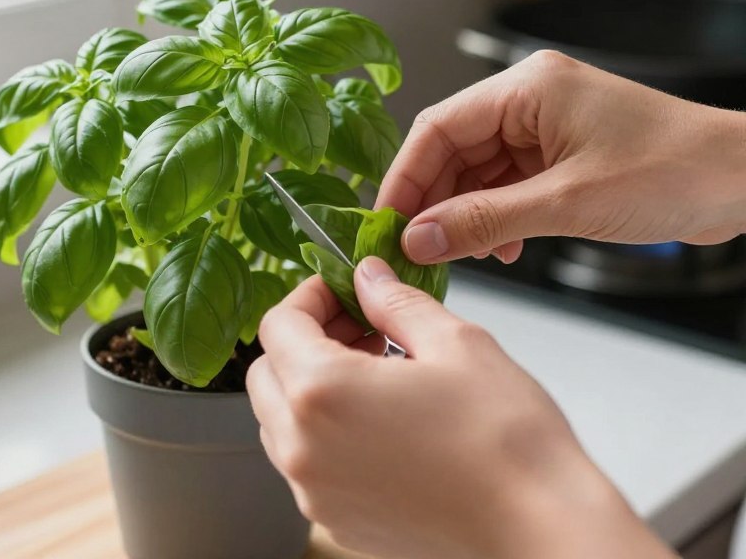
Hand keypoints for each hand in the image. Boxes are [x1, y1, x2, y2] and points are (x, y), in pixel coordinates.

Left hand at [247, 259, 676, 558]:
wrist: (540, 529)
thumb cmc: (506, 441)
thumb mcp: (453, 342)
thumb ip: (395, 301)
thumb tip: (368, 278)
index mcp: (322, 392)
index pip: (279, 325)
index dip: (310, 296)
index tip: (342, 290)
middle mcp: (304, 448)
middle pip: (267, 373)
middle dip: (304, 339)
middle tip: (359, 326)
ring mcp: (316, 491)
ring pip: (279, 419)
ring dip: (310, 385)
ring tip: (374, 369)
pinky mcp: (337, 519)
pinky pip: (306, 462)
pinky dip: (324, 431)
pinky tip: (380, 417)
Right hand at [378, 50, 745, 263]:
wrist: (745, 180)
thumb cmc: (675, 170)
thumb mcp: (566, 203)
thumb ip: (484, 220)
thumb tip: (420, 239)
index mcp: (525, 89)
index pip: (438, 128)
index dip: (405, 177)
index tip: (386, 222)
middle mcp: (530, 101)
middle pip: (453, 151)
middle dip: (434, 202)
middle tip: (414, 249)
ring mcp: (547, 128)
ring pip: (478, 172)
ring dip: (465, 216)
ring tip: (458, 256)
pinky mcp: (562, 156)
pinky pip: (508, 186)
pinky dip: (496, 217)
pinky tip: (500, 248)